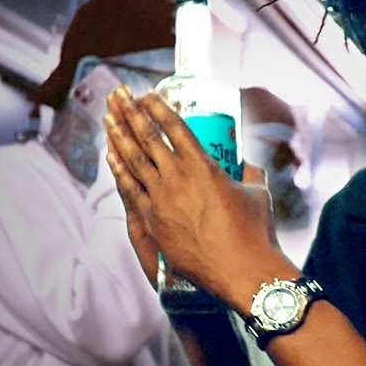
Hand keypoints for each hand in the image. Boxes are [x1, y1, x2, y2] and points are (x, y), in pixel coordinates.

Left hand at [104, 86, 290, 309]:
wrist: (242, 270)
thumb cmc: (255, 233)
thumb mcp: (257, 193)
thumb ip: (249, 173)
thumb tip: (247, 165)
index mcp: (204, 166)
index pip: (175, 127)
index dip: (158, 107)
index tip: (147, 94)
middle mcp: (178, 178)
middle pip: (147, 138)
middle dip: (130, 113)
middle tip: (118, 96)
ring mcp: (161, 200)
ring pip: (133, 161)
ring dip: (118, 136)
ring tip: (108, 118)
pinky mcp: (153, 222)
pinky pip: (129, 190)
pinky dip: (118, 171)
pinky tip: (110, 157)